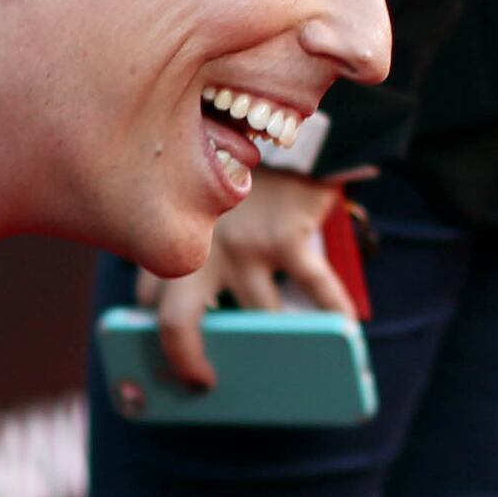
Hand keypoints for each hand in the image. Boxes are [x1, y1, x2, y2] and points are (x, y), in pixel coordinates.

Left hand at [132, 169, 355, 388]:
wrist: (278, 113)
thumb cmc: (242, 171)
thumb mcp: (202, 202)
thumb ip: (195, 248)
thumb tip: (218, 319)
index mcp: (173, 239)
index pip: (148, 302)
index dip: (158, 337)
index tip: (171, 363)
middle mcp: (198, 247)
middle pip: (177, 323)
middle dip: (187, 361)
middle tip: (205, 382)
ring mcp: (243, 244)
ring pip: (262, 317)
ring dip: (286, 344)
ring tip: (302, 362)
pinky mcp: (287, 235)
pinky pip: (317, 291)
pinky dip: (336, 315)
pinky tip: (348, 332)